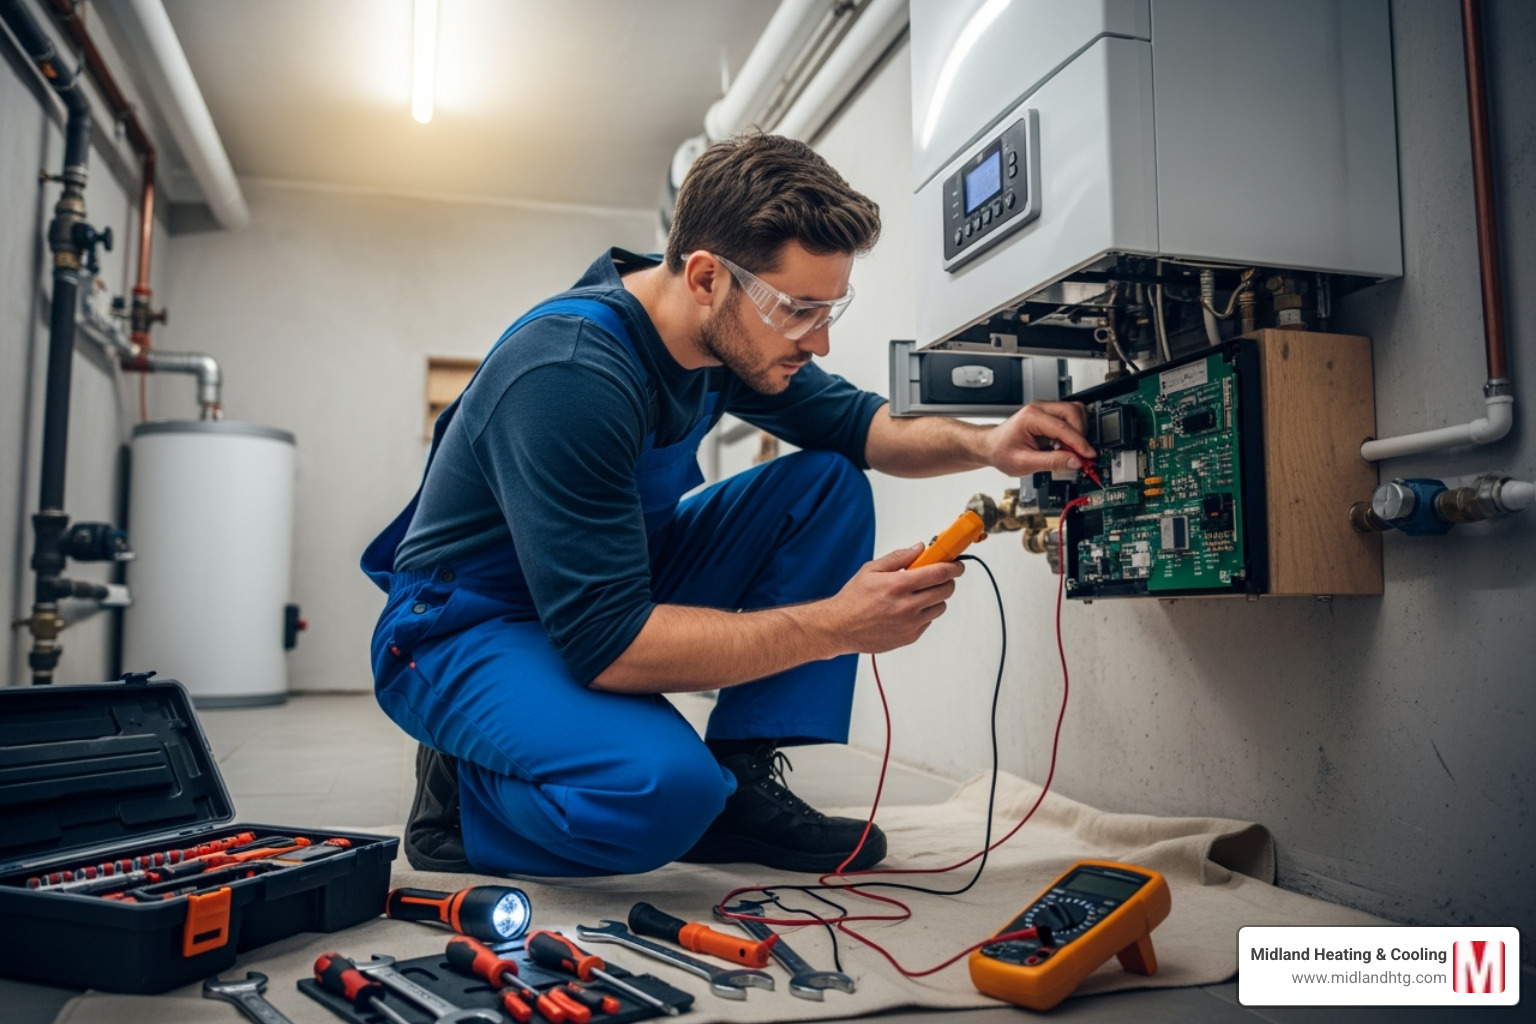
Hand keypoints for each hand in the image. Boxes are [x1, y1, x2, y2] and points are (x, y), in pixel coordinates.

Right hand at [818, 544, 963, 654]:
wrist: (840, 628)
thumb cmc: (854, 598)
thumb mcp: (871, 570)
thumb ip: (899, 557)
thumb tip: (920, 548)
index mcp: (898, 585)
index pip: (938, 573)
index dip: (953, 567)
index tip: (957, 564)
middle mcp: (907, 606)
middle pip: (945, 590)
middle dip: (947, 580)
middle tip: (939, 576)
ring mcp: (910, 624)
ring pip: (940, 607)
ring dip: (936, 597)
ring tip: (920, 594)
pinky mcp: (910, 637)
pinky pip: (928, 621)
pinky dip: (924, 613)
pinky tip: (908, 609)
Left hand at [985, 401, 1094, 475]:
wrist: (992, 447)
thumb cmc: (1002, 451)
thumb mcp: (1024, 463)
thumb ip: (1051, 462)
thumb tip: (1074, 461)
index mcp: (1031, 417)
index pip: (1062, 427)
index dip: (1079, 443)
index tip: (1088, 455)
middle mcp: (1039, 408)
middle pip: (1073, 412)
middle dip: (1080, 434)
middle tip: (1080, 454)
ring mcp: (1046, 410)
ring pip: (1075, 412)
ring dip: (1079, 431)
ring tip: (1071, 450)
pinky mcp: (1050, 416)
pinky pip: (1071, 418)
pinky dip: (1074, 432)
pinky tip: (1066, 446)